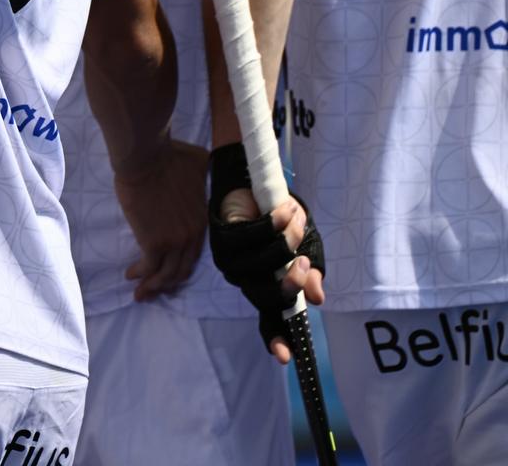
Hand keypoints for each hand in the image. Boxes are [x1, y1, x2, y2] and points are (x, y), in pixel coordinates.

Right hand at [113, 137, 207, 300]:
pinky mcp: (153, 241)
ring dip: (153, 286)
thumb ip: (204, 173)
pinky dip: (140, 274)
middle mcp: (191, 236)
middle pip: (182, 269)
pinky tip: (131, 275)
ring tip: (141, 292)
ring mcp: (173, 241)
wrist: (146, 157)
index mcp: (202, 220)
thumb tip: (204, 168)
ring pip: (166, 274)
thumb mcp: (200, 163)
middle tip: (155, 288)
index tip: (170, 271)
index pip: (195, 253)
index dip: (182, 265)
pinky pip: (148, 267)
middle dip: (168, 283)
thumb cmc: (169, 156)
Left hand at [206, 143, 325, 361]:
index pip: (269, 318)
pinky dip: (273, 222)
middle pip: (266, 294)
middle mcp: (244, 277)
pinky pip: (252, 235)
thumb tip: (317, 298)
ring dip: (287, 240)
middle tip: (304, 263)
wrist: (251, 180)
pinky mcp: (220, 235)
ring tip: (295, 219)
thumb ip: (309, 270)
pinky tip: (283, 210)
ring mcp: (229, 259)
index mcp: (264, 284)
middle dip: (290, 281)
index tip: (285, 357)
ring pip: (262, 261)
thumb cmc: (280, 217)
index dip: (277, 338)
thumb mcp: (304, 246)